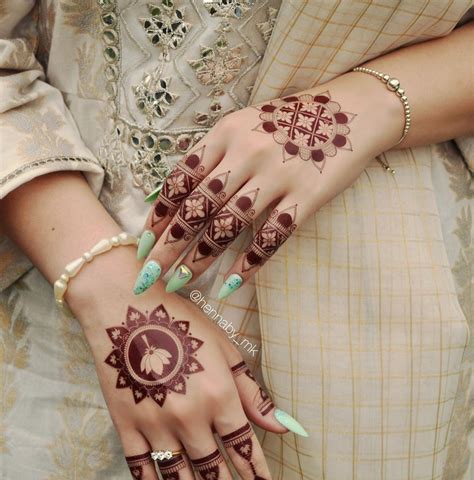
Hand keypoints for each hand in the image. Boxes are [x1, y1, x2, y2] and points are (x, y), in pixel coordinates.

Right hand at [68, 249, 307, 479]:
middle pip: (217, 475)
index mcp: (220, 396)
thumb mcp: (225, 348)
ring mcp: (156, 425)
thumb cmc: (181, 321)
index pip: (247, 453)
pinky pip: (143, 473)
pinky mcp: (127, 427)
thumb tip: (285, 426)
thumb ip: (252, 391)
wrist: (123, 307)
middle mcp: (191, 417)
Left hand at [134, 71, 401, 297]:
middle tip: (148, 276)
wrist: (350, 113)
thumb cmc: (289, 122)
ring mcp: (278, 175)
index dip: (159, 215)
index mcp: (226, 133)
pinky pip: (272, 236)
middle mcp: (247, 153)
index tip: (143, 245)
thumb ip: (211, 156)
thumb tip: (171, 196)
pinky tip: (230, 285)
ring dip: (201, 258)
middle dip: (169, 245)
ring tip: (180, 283)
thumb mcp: (243, 125)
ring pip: (229, 225)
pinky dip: (249, 263)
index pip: (181, 180)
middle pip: (198, 207)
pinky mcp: (307, 196)